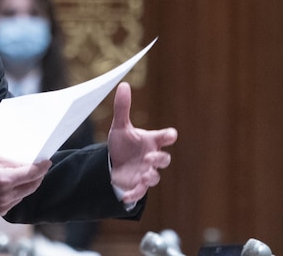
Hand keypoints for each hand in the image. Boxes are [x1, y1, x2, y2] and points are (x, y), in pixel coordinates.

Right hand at [0, 155, 51, 214]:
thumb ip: (13, 163)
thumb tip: (29, 165)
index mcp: (3, 180)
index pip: (31, 174)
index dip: (42, 168)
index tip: (47, 162)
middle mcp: (5, 195)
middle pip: (32, 186)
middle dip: (38, 176)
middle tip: (39, 167)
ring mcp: (2, 205)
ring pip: (25, 194)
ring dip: (28, 184)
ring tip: (23, 174)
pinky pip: (16, 201)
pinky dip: (18, 192)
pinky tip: (12, 185)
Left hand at [108, 82, 177, 203]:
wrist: (113, 163)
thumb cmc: (123, 144)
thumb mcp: (120, 126)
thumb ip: (123, 107)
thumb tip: (123, 84)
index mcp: (151, 141)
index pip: (165, 137)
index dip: (168, 136)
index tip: (170, 135)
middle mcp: (152, 157)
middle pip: (164, 160)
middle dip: (160, 159)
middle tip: (149, 157)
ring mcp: (146, 172)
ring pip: (155, 177)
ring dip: (150, 176)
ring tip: (142, 175)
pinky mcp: (137, 185)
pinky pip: (140, 192)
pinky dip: (134, 194)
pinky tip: (125, 196)